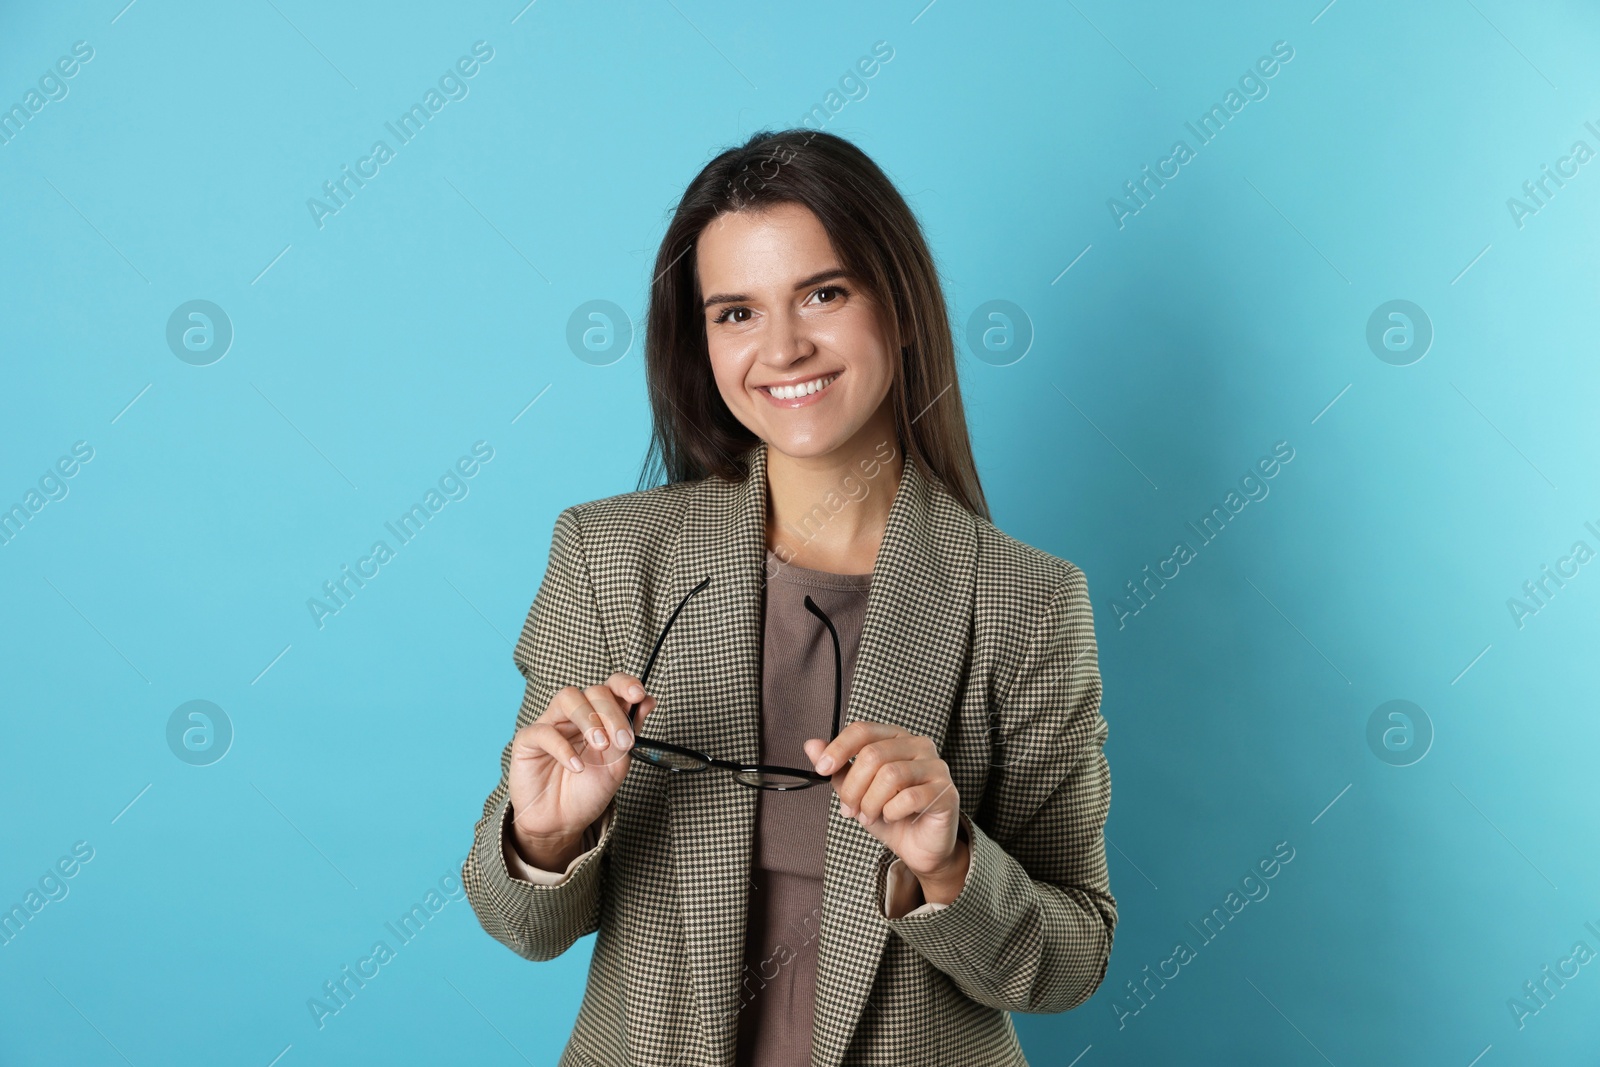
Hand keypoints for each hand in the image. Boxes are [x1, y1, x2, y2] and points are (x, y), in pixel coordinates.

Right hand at [507, 672, 655, 866]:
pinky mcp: (528, 740)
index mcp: (599, 716)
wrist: (561, 822)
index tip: (639, 695)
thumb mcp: (617, 764)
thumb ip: (630, 733)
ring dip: (588, 718)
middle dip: (612, 713)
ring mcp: (551, 724)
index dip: (625, 684)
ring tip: (600, 746)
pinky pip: (543, 731)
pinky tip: (577, 767)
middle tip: (621, 742)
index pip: (611, 686)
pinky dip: (563, 748)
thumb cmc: (588, 791)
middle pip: (594, 691)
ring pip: (568, 698)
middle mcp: (576, 715)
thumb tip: (648, 701)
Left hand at [804, 721, 969, 903]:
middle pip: (873, 754)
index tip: (822, 769)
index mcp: (896, 738)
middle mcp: (919, 745)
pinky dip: (891, 811)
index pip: (863, 730)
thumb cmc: (890, 814)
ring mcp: (936, 767)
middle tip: (849, 809)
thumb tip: (811, 745)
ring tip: (869, 816)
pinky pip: (909, 797)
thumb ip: (838, 768)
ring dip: (870, 802)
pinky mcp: (946, 792)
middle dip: (853, 787)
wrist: (919, 847)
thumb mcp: (857, 791)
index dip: (838, 748)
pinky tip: (891, 817)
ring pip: (890, 775)